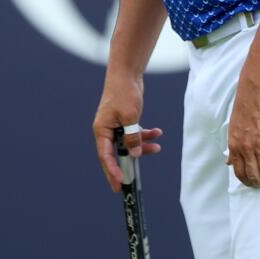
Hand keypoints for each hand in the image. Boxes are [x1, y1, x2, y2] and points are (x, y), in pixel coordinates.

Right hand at [93, 78, 163, 192]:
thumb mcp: (130, 116)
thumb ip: (132, 137)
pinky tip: (157, 133)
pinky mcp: (125, 121)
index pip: (106, 156)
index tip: (120, 182)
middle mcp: (106, 131)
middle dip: (124, 167)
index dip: (113, 170)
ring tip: (157, 147)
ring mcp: (116, 126)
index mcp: (101, 130)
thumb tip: (135, 155)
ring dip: (142, 147)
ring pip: (128, 144)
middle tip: (129, 183)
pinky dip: (145, 134)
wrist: (127, 74)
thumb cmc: (124, 93)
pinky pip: (134, 133)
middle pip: (115, 154)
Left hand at [226, 76, 259, 187]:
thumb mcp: (233, 128)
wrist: (257, 91)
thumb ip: (233, 147)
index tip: (255, 183)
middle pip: (254, 175)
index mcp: (235, 146)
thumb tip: (229, 163)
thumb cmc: (245, 106)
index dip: (248, 182)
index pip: (240, 173)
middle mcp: (247, 148)